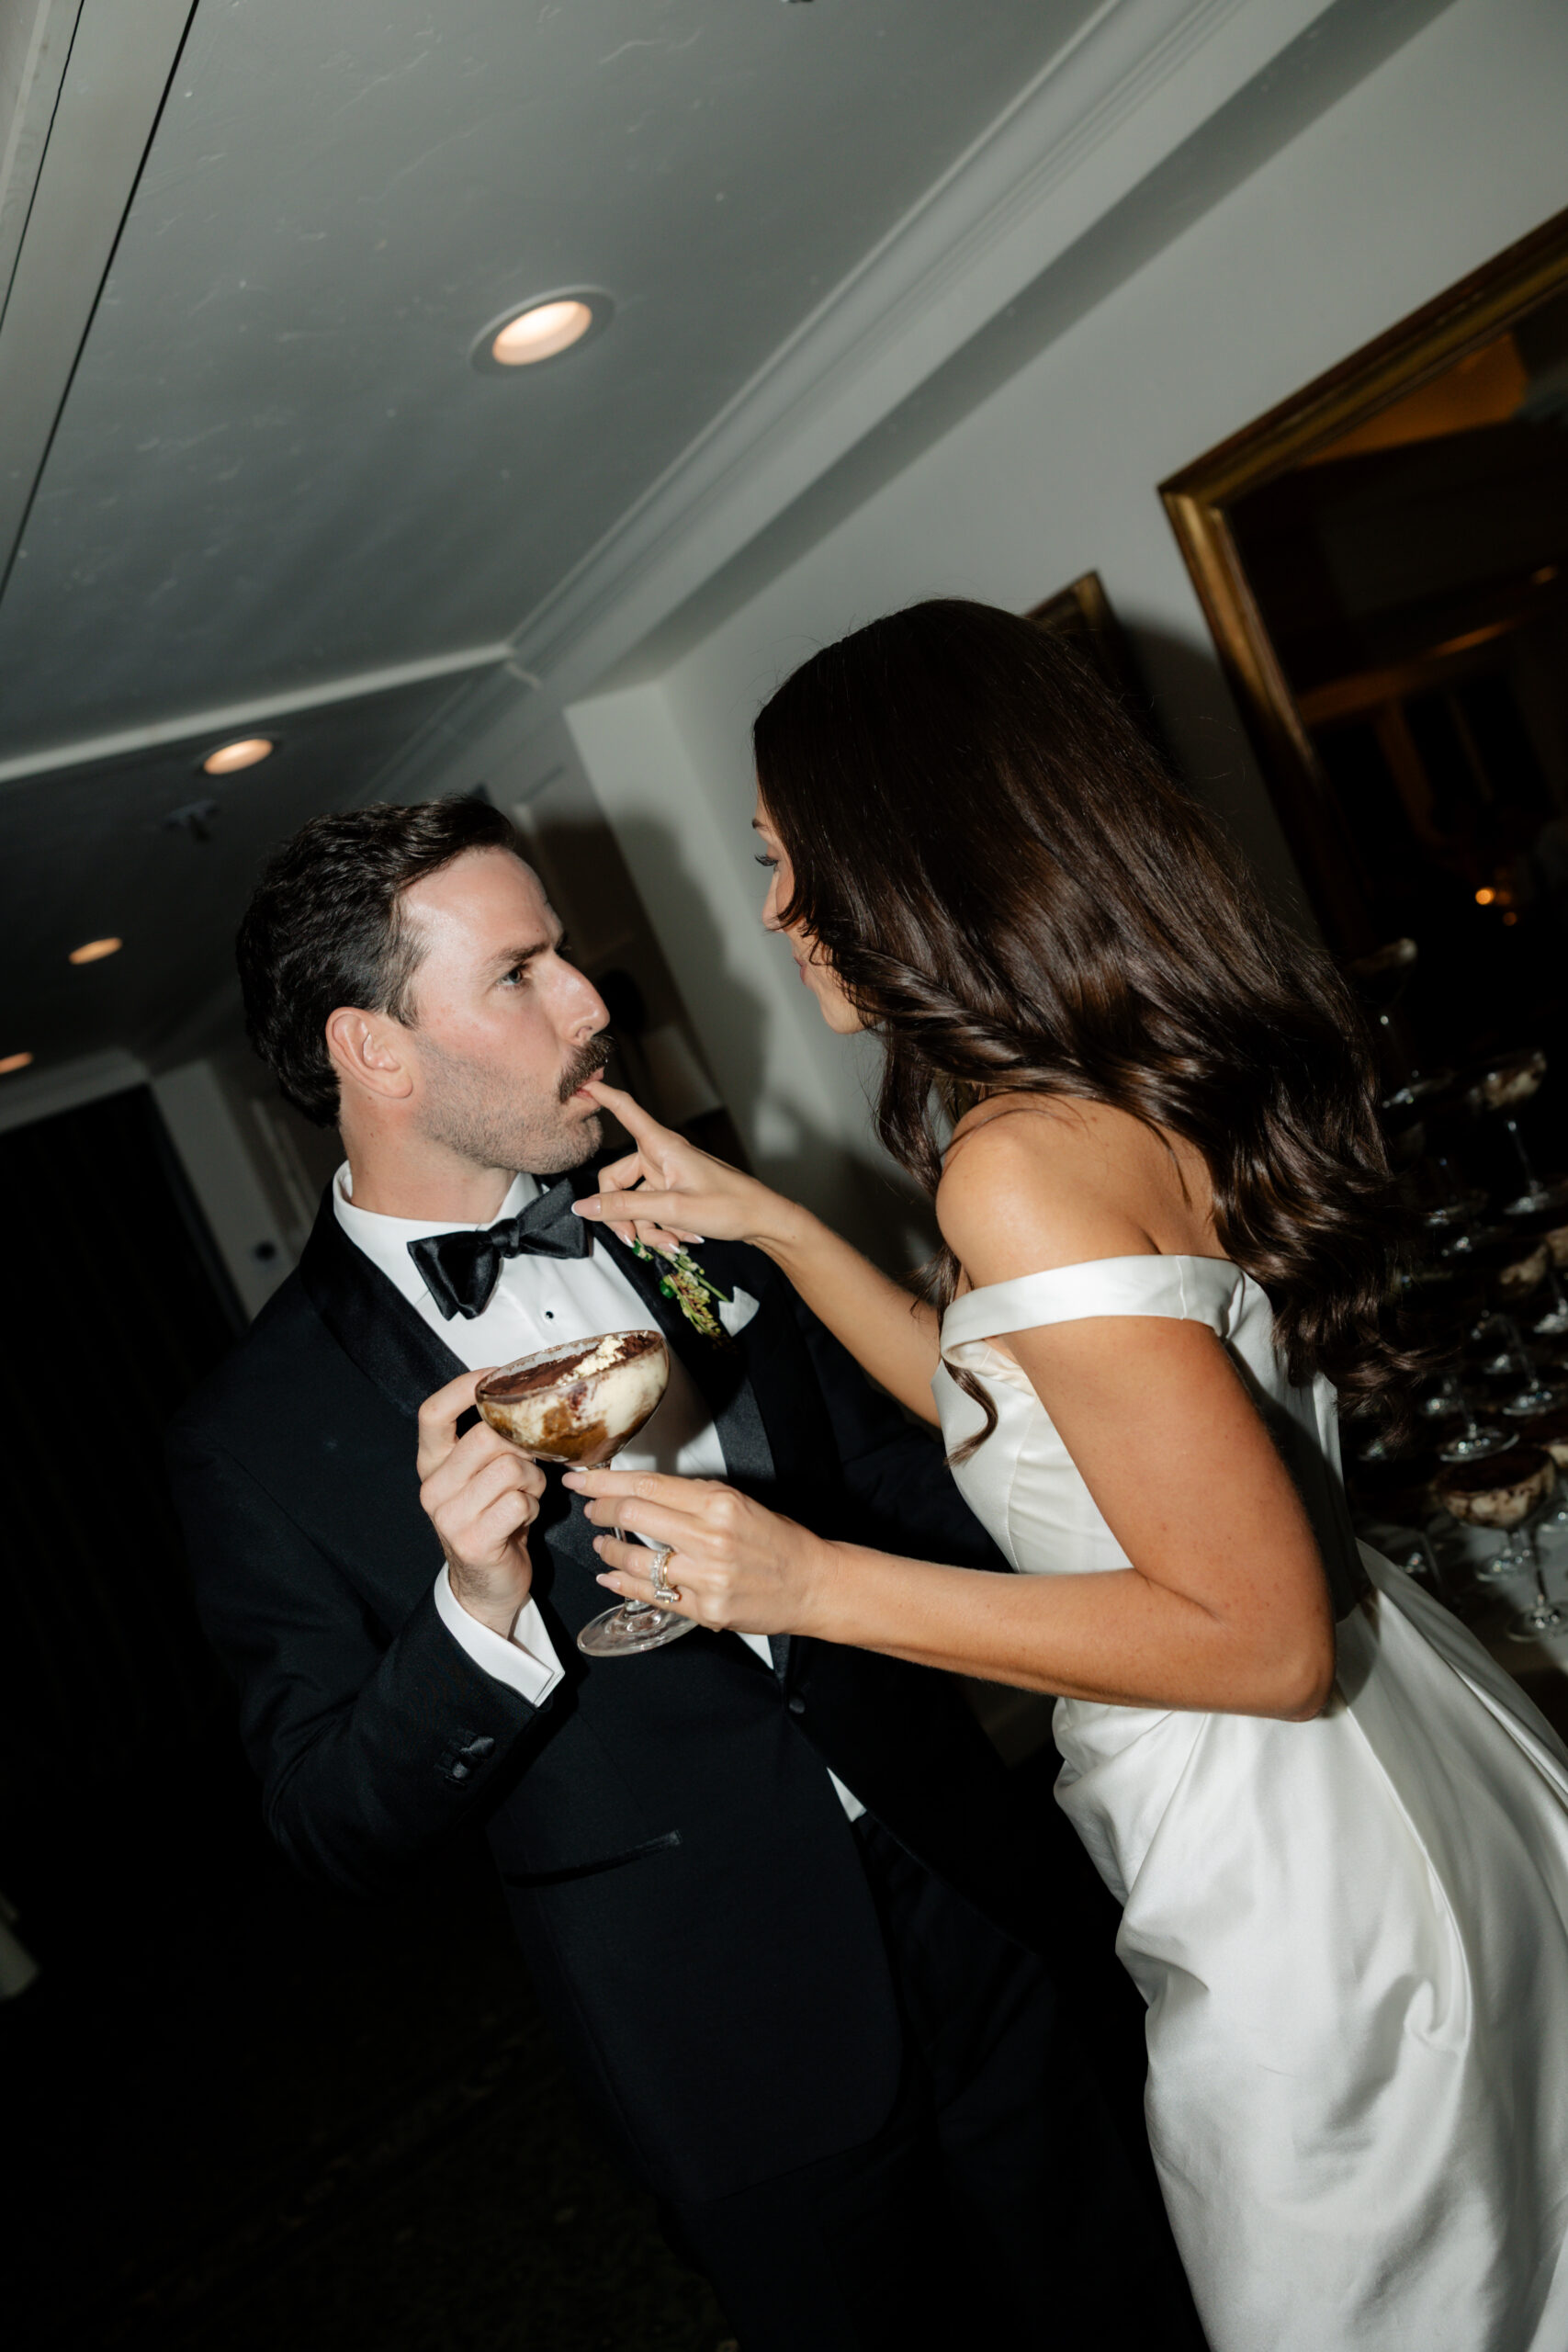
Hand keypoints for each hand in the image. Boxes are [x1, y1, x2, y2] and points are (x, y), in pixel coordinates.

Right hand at [417, 1370, 546, 1637]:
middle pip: (486, 1437)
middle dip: (521, 1446)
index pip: (433, 1413)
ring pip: (510, 1468)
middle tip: (529, 1465)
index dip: (463, 1388)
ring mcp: (448, 1516)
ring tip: (526, 1495)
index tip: (494, 1376)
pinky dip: (533, 1506)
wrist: (487, 1585)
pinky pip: (519, 1502)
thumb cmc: (494, 1519)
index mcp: (432, 1464)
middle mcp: (433, 1488)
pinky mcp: (472, 1541)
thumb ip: (492, 1442)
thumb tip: (528, 1401)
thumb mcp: (484, 1476)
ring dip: (532, 1481)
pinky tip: (524, 1518)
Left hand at [561, 1464, 835, 1637]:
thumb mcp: (739, 1503)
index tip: (582, 1481)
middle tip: (590, 1509)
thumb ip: (692, 1498)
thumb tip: (643, 1491)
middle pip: (633, 1515)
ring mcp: (706, 1577)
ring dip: (609, 1549)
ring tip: (602, 1544)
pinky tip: (611, 1574)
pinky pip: (651, 1594)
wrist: (812, 1583)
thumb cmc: (778, 1541)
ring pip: (635, 1558)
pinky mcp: (704, 1609)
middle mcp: (710, 1537)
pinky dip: (622, 1582)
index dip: (605, 1482)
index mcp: (718, 1503)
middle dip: (600, 1510)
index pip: (646, 1486)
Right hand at [570, 1080, 803, 1258]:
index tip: (582, 1084)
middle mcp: (661, 1158)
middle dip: (620, 1213)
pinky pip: (650, 1212)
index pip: (627, 1111)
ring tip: (671, 1243)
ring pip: (633, 1203)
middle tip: (631, 1239)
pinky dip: (660, 1229)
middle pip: (616, 1180)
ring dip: (645, 1228)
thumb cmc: (729, 1205)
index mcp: (662, 1147)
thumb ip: (625, 1208)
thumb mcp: (672, 1209)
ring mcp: (667, 1177)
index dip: (604, 1096)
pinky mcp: (674, 1194)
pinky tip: (680, 1240)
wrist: (762, 1221)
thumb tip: (584, 1206)